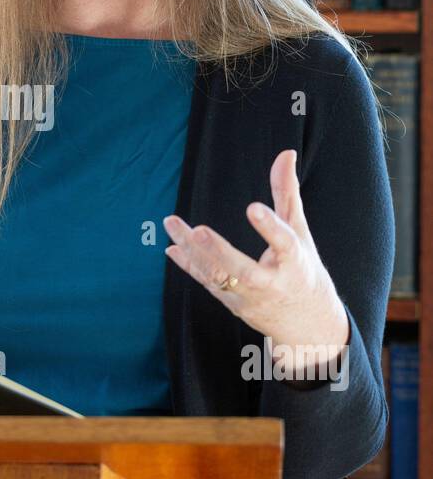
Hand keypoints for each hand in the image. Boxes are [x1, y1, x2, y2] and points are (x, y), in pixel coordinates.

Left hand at [163, 149, 348, 376]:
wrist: (307, 325)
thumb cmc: (303, 270)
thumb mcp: (301, 233)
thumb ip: (287, 194)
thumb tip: (285, 153)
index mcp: (295, 263)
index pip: (285, 244)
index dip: (270, 227)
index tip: (253, 208)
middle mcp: (271, 284)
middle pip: (243, 270)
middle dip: (219, 251)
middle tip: (197, 230)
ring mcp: (249, 297)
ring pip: (218, 277)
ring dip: (192, 253)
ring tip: (171, 223)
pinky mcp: (232, 303)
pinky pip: (207, 283)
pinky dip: (189, 266)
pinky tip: (171, 248)